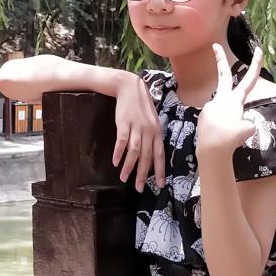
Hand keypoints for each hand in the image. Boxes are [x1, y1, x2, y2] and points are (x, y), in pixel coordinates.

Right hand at [112, 72, 166, 191]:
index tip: (160, 185)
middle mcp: (149, 131)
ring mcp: (137, 127)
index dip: (160, 171)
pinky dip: (118, 153)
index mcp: (157, 132)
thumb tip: (150, 155)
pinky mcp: (124, 123)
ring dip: (129, 167)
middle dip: (143, 174)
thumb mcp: (151, 121)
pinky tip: (115, 162)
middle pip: (147, 157)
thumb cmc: (140, 106)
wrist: (129, 87)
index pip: (160, 155)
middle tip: (139, 188)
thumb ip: (152, 137)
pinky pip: (122, 141)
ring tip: (124, 178)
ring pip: (134, 152)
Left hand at [197, 43, 262, 156]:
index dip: (255, 65)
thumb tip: (238, 120)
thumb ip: (246, 120)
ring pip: (224, 110)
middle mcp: (221, 99)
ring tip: (226, 134)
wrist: (212, 150)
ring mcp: (210, 107)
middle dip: (220, 60)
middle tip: (214, 45)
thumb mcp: (248, 129)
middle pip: (223, 76)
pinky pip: (217, 121)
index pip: (248, 80)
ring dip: (228, 120)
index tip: (258, 50)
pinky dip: (221, 128)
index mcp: (234, 100)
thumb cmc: (232, 138)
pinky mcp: (203, 116)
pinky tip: (219, 137)